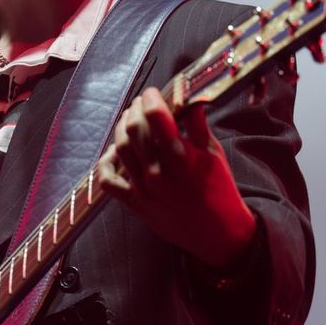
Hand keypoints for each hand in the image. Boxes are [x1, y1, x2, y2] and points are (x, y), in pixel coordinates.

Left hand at [94, 88, 256, 267]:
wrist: (217, 232)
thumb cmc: (219, 190)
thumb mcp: (214, 153)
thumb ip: (197, 124)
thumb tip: (188, 95)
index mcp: (181, 157)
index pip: (156, 118)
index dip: (150, 99)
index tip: (152, 92)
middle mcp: (158, 172)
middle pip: (134, 129)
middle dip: (136, 109)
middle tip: (141, 103)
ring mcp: (143, 188)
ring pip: (120, 148)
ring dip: (121, 128)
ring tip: (129, 119)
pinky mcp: (135, 203)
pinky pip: (108, 181)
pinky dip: (106, 163)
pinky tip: (114, 152)